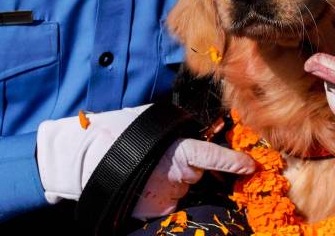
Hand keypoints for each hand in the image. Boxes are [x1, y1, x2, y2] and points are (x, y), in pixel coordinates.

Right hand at [36, 105, 254, 218]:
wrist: (84, 158)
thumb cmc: (116, 132)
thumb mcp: (149, 123)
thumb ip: (174, 130)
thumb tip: (194, 129)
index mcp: (178, 151)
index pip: (213, 156)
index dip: (233, 161)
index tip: (250, 166)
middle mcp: (177, 176)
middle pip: (198, 173)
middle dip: (193, 167)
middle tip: (167, 157)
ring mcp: (167, 197)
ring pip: (183, 187)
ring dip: (175, 180)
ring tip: (148, 168)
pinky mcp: (155, 212)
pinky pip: (169, 202)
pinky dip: (163, 194)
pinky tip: (145, 182)